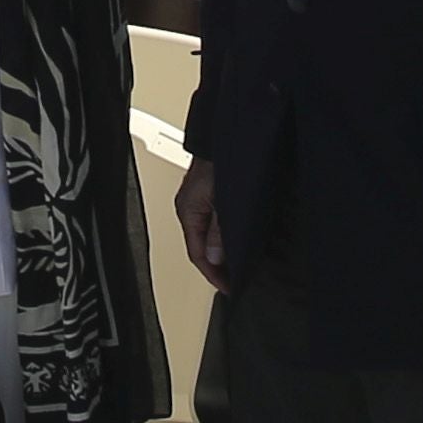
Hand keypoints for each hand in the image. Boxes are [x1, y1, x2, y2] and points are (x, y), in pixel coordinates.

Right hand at [177, 155, 226, 286]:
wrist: (227, 135)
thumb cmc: (223, 160)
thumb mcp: (223, 201)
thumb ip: (218, 231)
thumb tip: (216, 258)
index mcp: (188, 211)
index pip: (197, 254)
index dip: (213, 275)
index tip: (228, 288)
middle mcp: (189, 207)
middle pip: (200, 247)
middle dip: (216, 267)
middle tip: (232, 282)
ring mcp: (197, 200)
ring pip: (205, 235)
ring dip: (219, 253)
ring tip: (233, 266)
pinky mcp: (206, 193)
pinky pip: (210, 224)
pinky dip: (220, 237)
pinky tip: (231, 240)